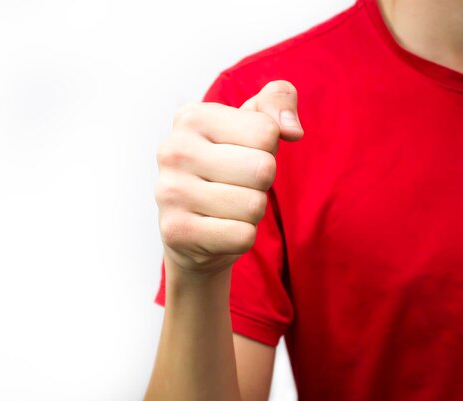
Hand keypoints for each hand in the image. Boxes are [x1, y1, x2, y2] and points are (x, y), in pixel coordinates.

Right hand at [155, 80, 302, 277]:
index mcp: (191, 117)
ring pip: (254, 205)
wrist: (190, 228)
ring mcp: (170, 192)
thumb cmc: (227, 168)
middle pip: (263, 169)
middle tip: (237, 185)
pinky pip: (243, 236)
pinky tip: (218, 229)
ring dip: (252, 211)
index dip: (267, 149)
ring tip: (227, 207)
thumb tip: (292, 130)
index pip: (266, 131)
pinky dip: (242, 237)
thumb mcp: (251, 124)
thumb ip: (278, 101)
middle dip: (262, 183)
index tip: (242, 154)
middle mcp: (173, 150)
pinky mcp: (177, 231)